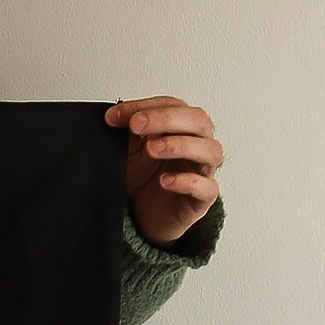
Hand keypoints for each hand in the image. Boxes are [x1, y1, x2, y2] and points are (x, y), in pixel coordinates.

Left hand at [103, 96, 223, 247]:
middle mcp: (198, 145)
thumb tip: (114, 115)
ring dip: (181, 145)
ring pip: (210, 151)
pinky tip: (165, 181)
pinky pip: (206, 188)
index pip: (173, 106)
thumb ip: (129, 134)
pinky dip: (187, 182)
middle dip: (166, 119)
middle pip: (197, 120)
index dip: (146, 106)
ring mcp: (203, 171)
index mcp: (183, 128)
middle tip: (137, 124)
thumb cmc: (144, 181)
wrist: (145, 219)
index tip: (115, 114)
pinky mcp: (202, 200)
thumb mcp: (131, 153)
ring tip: (152, 149)